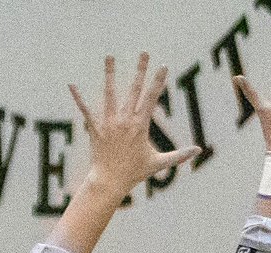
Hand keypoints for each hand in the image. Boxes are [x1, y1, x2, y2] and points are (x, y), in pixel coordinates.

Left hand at [69, 53, 198, 198]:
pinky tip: (71, 84)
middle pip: (134, 90)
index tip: (163, 66)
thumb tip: (199, 151)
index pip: (152, 98)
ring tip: (109, 56)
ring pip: (110, 93)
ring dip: (110, 74)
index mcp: (141, 126)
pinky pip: (86, 110)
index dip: (158, 81)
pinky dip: (78, 98)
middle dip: (140, 70)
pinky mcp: (95, 128)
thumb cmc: (135, 173)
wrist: (111, 182)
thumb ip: (179, 155)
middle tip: (144, 53)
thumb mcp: (159, 163)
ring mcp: (109, 123)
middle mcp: (125, 120)